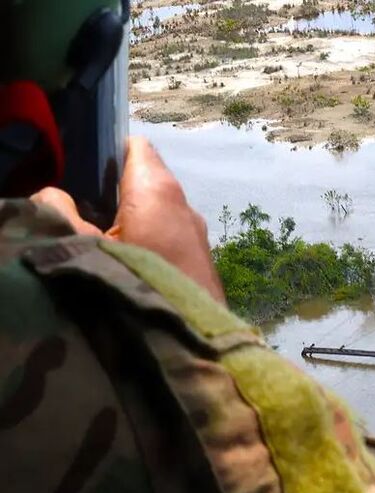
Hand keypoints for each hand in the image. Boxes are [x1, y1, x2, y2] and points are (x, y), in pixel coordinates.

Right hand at [30, 137, 225, 302]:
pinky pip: (168, 240)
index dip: (106, 152)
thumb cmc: (133, 284)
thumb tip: (53, 194)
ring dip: (129, 223)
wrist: (190, 342)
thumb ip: (58, 212)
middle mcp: (185, 206)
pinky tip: (125, 266)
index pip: (135, 148)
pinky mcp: (201, 264)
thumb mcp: (79, 247)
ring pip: (157, 215)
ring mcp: (197, 236)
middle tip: (79, 210)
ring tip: (98, 242)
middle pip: (145, 182)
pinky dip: (146, 244)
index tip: (80, 169)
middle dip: (113, 192)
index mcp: (158, 190)